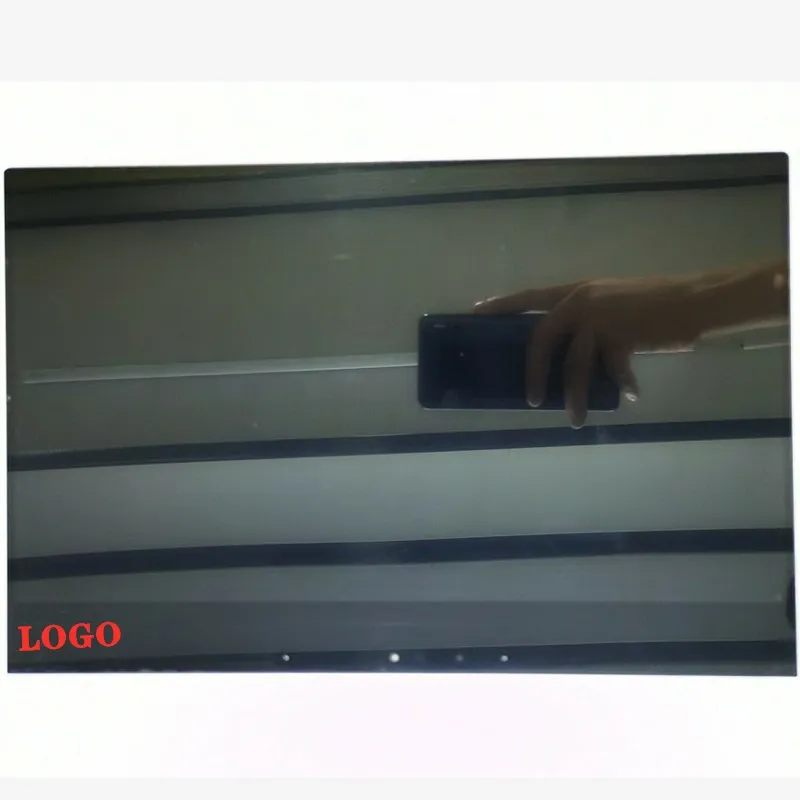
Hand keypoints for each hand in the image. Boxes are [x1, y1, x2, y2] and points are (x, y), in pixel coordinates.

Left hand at [474, 276, 700, 427]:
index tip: (475, 312)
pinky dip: (621, 385)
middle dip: (534, 371)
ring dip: (574, 396)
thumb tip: (568, 354)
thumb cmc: (654, 304)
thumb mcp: (612, 303)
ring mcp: (601, 317)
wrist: (695, 299)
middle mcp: (582, 301)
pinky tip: (630, 396)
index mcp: (576, 292)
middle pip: (542, 337)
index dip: (502, 304)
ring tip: (575, 420)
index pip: (530, 296)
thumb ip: (587, 322)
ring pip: (575, 365)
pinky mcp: (623, 334)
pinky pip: (613, 370)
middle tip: (532, 400)